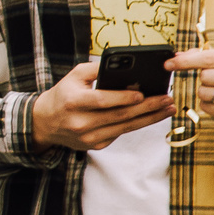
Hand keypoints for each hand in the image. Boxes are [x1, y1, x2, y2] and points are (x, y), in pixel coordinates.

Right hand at [33, 58, 173, 150]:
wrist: (45, 122)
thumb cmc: (65, 94)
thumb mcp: (74, 76)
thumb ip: (98, 69)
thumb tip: (128, 69)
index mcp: (72, 102)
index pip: (101, 100)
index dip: (123, 98)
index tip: (143, 93)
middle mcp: (79, 122)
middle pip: (119, 115)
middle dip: (147, 107)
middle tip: (166, 99)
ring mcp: (88, 137)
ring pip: (125, 127)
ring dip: (150, 118)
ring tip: (168, 109)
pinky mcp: (95, 145)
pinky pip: (121, 133)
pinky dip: (138, 124)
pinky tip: (151, 116)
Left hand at [168, 46, 213, 135]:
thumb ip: (202, 55)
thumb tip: (177, 57)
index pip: (208, 58)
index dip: (184, 62)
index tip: (168, 64)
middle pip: (205, 76)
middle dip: (203, 77)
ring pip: (204, 93)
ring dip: (204, 91)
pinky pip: (206, 108)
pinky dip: (207, 104)